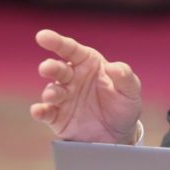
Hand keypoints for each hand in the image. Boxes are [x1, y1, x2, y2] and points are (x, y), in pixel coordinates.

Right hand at [29, 29, 142, 143]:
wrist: (119, 133)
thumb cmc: (123, 104)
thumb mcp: (131, 90)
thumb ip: (124, 76)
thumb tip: (112, 66)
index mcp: (88, 63)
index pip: (70, 49)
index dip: (56, 41)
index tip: (42, 36)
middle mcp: (72, 77)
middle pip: (58, 69)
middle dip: (50, 67)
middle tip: (46, 68)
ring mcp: (63, 97)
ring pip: (52, 90)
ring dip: (50, 91)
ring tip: (53, 95)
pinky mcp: (57, 117)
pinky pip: (46, 112)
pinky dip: (40, 111)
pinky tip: (38, 111)